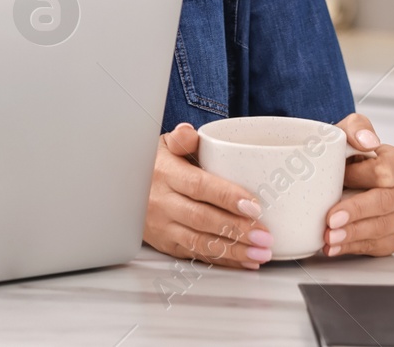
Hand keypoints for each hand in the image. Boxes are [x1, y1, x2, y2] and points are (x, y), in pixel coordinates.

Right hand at [144, 123, 274, 269]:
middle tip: (265, 236)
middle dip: (236, 229)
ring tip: (261, 252)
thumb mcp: (163, 146)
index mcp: (165, 174)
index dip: (227, 197)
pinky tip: (246, 260)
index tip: (254, 206)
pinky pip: (197, 255)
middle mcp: (162, 202)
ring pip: (200, 242)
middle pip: (202, 218)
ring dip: (234, 250)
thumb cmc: (156, 166)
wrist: (128, 190)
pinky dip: (224, 260)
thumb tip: (189, 132)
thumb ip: (181, 139)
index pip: (198, 186)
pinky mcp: (167, 244)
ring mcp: (163, 226)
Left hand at [322, 113, 393, 256]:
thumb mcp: (350, 131)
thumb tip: (367, 142)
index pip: (385, 173)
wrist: (344, 172)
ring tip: (329, 237)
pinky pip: (377, 246)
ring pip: (382, 229)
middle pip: (385, 204)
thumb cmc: (349, 152)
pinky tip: (335, 246)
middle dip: (356, 213)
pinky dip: (353, 247)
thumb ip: (357, 128)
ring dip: (353, 235)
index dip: (359, 177)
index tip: (339, 179)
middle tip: (331, 221)